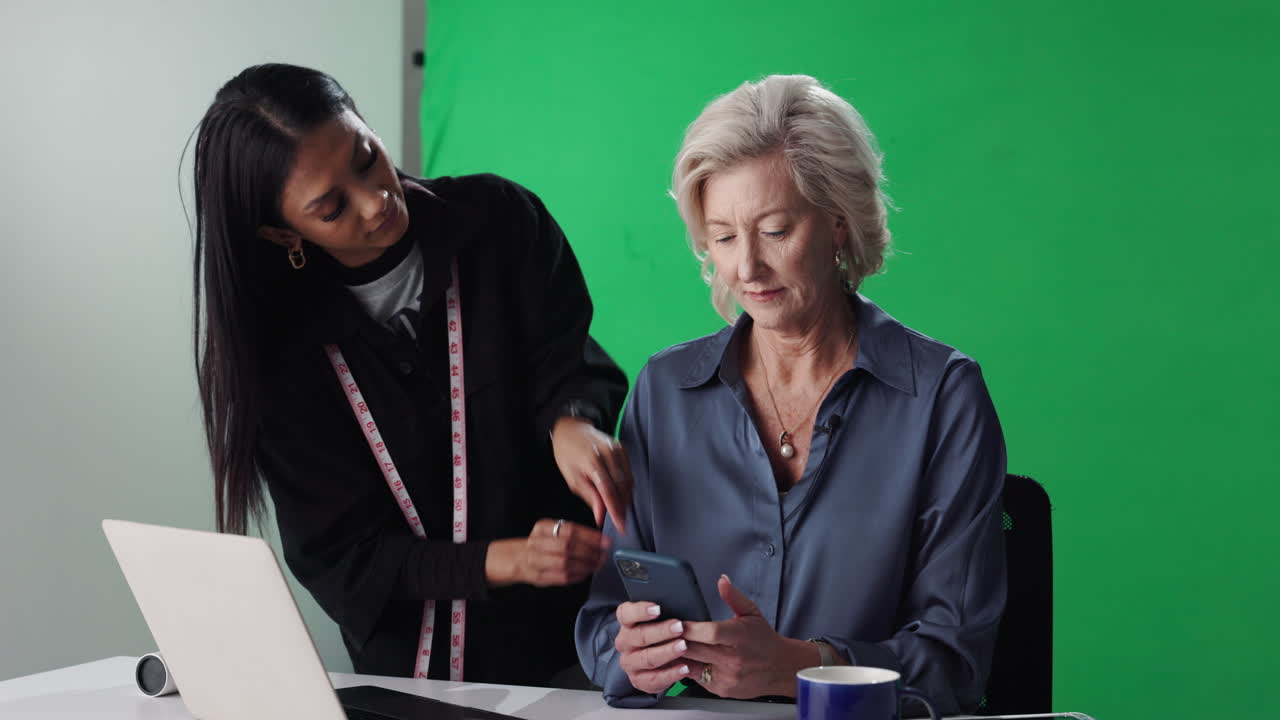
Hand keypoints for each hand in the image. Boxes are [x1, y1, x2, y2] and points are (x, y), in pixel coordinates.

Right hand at [484, 518, 609, 587]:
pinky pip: (563, 577)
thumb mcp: (552, 531)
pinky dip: (578, 575)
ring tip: (598, 564)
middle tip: (603, 554)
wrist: (517, 558)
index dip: (590, 537)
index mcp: (542, 527)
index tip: (605, 542)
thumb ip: (572, 533)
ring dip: (586, 565)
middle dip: (590, 552)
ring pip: (566, 563)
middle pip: (568, 547)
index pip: (570, 530)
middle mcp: (537, 543)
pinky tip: (587, 572)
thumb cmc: (542, 544)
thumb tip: (599, 539)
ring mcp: (536, 561)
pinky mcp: (540, 577)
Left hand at [550, 416, 633, 533]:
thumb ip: (589, 496)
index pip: (609, 491)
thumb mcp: (572, 478)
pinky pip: (629, 472)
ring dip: (627, 499)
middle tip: (621, 522)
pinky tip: (622, 495)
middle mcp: (608, 453)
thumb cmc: (567, 453)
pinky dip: (628, 486)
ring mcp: (618, 449)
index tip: (621, 526)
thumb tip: (601, 516)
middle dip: (623, 508)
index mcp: (592, 461)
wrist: (571, 429)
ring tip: (621, 511)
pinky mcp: (623, 448)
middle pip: (622, 487)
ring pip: (629, 481)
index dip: (616, 511)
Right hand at [614, 601, 695, 693]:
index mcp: (627, 623)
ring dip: (666, 652)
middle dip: (661, 631)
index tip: (657, 608)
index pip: (625, 614)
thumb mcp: (662, 620)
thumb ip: (667, 612)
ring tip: (684, 646)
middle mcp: (625, 642)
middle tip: (679, 627)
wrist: (661, 661)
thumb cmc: (662, 634)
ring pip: (646, 658)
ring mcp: (630, 662)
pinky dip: (670, 674)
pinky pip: (653, 679)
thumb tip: (683, 603)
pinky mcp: (638, 680)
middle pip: (639, 635)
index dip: (640, 611)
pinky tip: (684, 668)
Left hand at [680, 575, 819, 698]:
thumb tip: (722, 580)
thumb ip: (733, 597)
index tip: (676, 622)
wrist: (780, 668)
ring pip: (691, 666)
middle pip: (695, 649)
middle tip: (664, 633)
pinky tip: (682, 659)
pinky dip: (687, 668)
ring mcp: (726, 676)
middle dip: (676, 641)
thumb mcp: (751, 613)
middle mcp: (733, 659)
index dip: (689, 628)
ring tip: (667, 646)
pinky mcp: (721, 689)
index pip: (709, 632)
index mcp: (739, 637)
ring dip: (678, 656)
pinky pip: (696, 678)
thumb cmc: (764, 640)